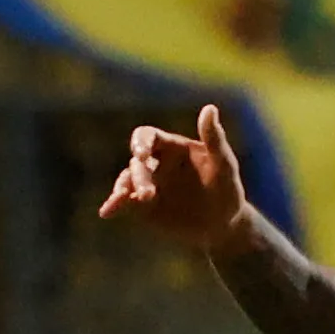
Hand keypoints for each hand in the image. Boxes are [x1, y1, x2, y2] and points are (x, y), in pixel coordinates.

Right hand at [99, 104, 249, 253]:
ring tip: (124, 200)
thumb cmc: (227, 190)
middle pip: (136, 162)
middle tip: (148, 194)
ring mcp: (147, 184)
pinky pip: (125, 202)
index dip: (140, 142)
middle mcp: (155, 163)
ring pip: (127, 181)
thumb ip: (215, 140)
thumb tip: (210, 108)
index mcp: (171, 147)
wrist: (223, 225)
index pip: (147, 136)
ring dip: (123, 189)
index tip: (141, 154)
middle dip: (138, 176)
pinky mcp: (142, 207)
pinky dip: (114, 205)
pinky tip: (106, 212)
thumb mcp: (225, 166)